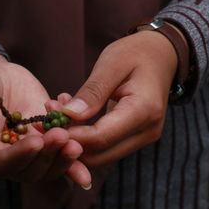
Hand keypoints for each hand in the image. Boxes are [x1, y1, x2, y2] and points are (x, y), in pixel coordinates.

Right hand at [0, 50, 90, 186]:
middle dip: (47, 155)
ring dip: (64, 156)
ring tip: (72, 137)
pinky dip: (74, 148)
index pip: (1, 165)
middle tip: (61, 136)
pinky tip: (80, 135)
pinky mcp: (45, 138)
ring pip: (50, 165)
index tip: (35, 142)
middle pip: (31, 170)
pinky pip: (62, 149)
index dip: (19, 156)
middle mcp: (6, 161)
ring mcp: (28, 150)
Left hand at [56, 30, 179, 166]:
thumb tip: (68, 116)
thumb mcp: (111, 64)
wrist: (161, 56)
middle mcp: (147, 131)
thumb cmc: (136, 53)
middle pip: (100, 155)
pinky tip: (71, 116)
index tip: (46, 125)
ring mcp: (143, 138)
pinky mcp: (135, 138)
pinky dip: (85, 137)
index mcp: (144, 110)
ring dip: (75, 140)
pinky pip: (105, 146)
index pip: (101, 137)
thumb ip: (92, 92)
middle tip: (46, 120)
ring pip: (100, 155)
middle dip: (69, 142)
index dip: (71, 136)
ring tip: (56, 113)